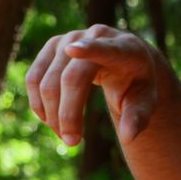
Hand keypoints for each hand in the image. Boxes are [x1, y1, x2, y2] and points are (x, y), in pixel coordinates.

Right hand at [25, 24, 164, 145]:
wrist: (126, 60)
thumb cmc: (138, 84)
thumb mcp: (146, 101)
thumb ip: (138, 118)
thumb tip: (128, 138)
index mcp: (125, 49)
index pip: (105, 50)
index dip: (89, 50)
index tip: (73, 50)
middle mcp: (96, 37)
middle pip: (70, 78)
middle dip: (68, 113)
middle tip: (72, 142)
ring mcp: (70, 38)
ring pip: (47, 81)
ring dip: (52, 114)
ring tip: (66, 136)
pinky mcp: (53, 46)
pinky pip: (34, 78)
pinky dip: (39, 104)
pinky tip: (51, 121)